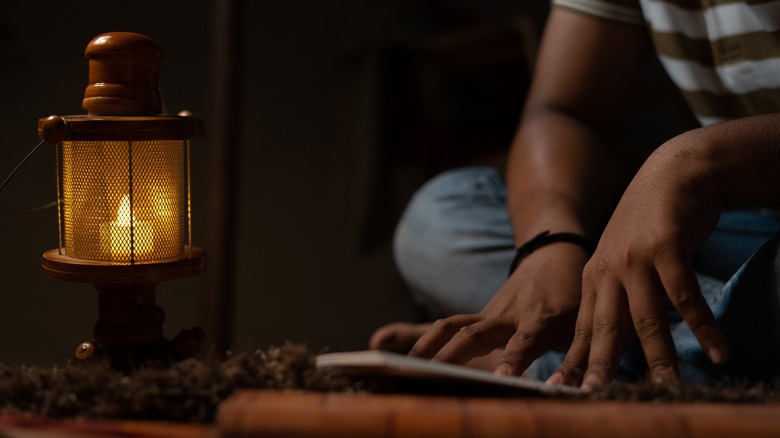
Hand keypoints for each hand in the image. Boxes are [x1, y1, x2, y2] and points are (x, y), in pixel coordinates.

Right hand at [408, 243, 589, 375]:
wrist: (552, 256)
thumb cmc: (572, 298)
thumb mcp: (584, 327)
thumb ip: (579, 359)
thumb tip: (583, 390)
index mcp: (541, 319)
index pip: (524, 342)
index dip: (514, 359)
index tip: (502, 377)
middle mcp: (509, 314)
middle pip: (476, 334)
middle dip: (453, 355)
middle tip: (432, 374)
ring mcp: (488, 313)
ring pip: (454, 326)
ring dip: (430, 346)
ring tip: (409, 366)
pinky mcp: (477, 316)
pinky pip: (449, 326)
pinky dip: (427, 340)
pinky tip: (409, 359)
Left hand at [548, 140, 729, 388]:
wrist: (671, 175)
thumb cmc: (646, 227)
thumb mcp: (620, 261)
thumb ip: (614, 299)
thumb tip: (615, 344)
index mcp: (593, 278)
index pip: (582, 328)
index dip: (574, 360)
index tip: (561, 389)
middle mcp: (608, 272)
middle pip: (604, 328)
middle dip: (598, 364)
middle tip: (593, 395)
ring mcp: (636, 260)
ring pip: (646, 319)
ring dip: (659, 356)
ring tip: (667, 388)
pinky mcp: (666, 249)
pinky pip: (686, 297)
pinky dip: (704, 326)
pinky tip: (720, 352)